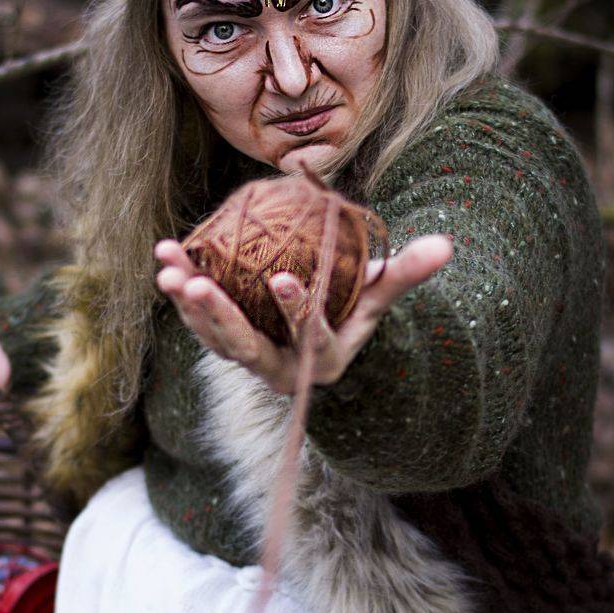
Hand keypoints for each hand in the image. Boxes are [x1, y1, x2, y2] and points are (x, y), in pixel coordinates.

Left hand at [154, 233, 452, 395]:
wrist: (322, 339)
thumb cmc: (355, 311)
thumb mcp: (380, 297)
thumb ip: (405, 272)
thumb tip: (447, 243)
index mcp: (324, 359)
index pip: (311, 337)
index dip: (298, 311)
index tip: (283, 278)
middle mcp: (281, 369)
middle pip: (246, 347)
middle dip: (220, 315)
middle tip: (196, 283)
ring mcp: (249, 360)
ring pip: (214, 338)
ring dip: (188, 304)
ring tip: (168, 268)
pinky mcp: (224, 347)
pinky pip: (198, 324)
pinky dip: (181, 295)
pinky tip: (166, 260)